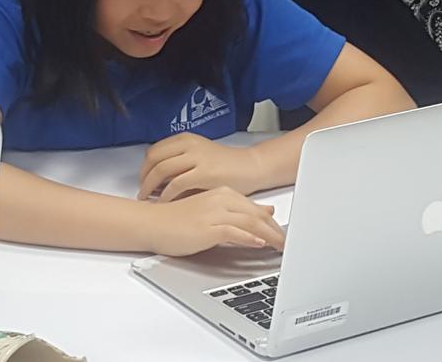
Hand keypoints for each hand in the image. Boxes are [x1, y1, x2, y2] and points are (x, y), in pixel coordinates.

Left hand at [138, 132, 263, 201]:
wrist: (250, 167)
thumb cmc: (226, 166)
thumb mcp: (199, 156)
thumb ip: (179, 163)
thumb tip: (156, 180)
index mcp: (186, 139)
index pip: (154, 151)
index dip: (144, 167)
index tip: (142, 180)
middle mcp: (189, 145)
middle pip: (154, 159)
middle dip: (143, 177)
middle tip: (142, 192)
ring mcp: (196, 158)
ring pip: (161, 169)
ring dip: (150, 186)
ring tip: (148, 199)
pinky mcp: (204, 173)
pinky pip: (176, 184)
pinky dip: (166, 195)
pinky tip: (164, 203)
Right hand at [142, 187, 284, 256]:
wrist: (152, 223)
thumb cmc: (176, 219)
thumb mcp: (210, 211)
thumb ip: (235, 212)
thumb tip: (262, 213)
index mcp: (222, 194)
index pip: (255, 209)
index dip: (272, 223)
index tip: (283, 234)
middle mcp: (221, 200)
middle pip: (257, 215)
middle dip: (276, 231)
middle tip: (288, 243)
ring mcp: (214, 213)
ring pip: (249, 223)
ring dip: (269, 236)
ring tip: (281, 247)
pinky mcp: (207, 227)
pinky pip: (233, 232)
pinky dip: (249, 238)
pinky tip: (259, 244)